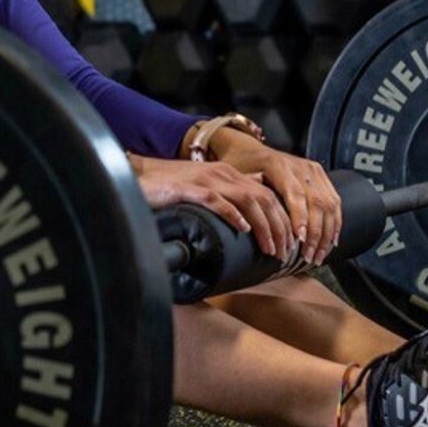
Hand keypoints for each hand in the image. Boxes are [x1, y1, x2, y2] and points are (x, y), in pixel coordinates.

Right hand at [129, 154, 295, 260]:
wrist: (138, 177)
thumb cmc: (171, 187)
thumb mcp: (207, 186)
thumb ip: (230, 191)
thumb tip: (255, 199)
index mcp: (229, 174)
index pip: (267, 194)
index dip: (283, 218)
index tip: (289, 242)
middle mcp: (223, 174)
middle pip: (264, 199)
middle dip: (279, 227)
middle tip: (284, 252)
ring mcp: (207, 180)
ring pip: (249, 201)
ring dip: (264, 227)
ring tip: (270, 248)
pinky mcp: (190, 189)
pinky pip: (218, 201)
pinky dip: (234, 215)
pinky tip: (244, 230)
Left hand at [202, 128, 342, 267]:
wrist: (248, 148)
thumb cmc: (239, 167)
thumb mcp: (237, 179)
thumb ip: (246, 197)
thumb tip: (246, 224)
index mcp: (279, 166)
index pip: (295, 195)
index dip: (300, 218)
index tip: (299, 240)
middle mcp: (300, 166)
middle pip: (317, 202)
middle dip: (316, 234)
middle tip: (310, 257)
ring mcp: (312, 169)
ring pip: (329, 204)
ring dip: (327, 233)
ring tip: (319, 255)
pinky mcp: (319, 174)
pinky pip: (334, 200)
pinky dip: (335, 222)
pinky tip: (332, 240)